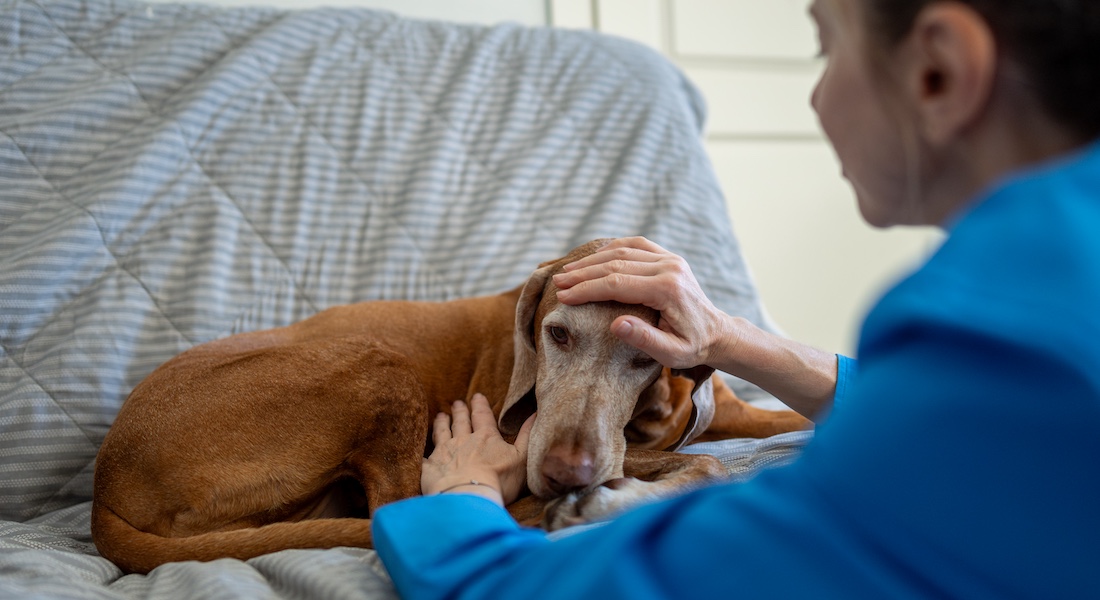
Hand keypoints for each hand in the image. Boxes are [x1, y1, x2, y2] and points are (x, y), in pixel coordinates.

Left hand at [422, 393, 534, 505]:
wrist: (470, 497)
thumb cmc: (499, 480)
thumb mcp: (522, 457)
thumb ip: (527, 435)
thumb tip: (536, 414)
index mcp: (485, 437)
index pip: (482, 416)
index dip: (479, 405)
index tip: (476, 396)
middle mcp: (463, 440)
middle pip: (460, 422)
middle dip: (459, 411)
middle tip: (457, 403)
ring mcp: (444, 453)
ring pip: (441, 433)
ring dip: (441, 423)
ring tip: (440, 416)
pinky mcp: (429, 468)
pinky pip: (421, 457)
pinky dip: (418, 452)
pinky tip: (413, 448)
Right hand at [552, 237, 735, 369]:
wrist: (718, 333)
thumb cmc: (693, 347)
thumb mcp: (672, 354)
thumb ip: (645, 339)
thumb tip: (616, 325)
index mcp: (667, 289)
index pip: (617, 283)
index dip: (587, 289)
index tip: (564, 296)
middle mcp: (669, 267)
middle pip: (615, 263)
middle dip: (583, 273)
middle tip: (558, 282)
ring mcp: (670, 259)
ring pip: (623, 250)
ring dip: (593, 259)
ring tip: (568, 271)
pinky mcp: (668, 257)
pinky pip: (635, 245)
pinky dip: (611, 249)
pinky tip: (594, 258)